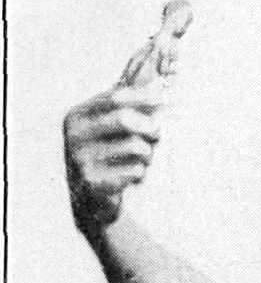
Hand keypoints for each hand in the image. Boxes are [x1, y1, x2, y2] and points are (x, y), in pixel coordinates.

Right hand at [63, 82, 162, 229]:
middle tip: (157, 134)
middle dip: (149, 126)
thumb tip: (158, 80)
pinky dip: (141, 174)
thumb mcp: (109, 126)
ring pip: (134, 146)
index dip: (143, 96)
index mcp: (78, 115)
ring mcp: (81, 160)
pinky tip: (133, 178)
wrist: (91, 203)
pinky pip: (134, 171)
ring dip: (148, 155)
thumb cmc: (108, 157)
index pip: (116, 97)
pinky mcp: (93, 183)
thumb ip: (126, 104)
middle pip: (125, 119)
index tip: (164, 98)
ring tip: (143, 160)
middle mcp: (75, 135)